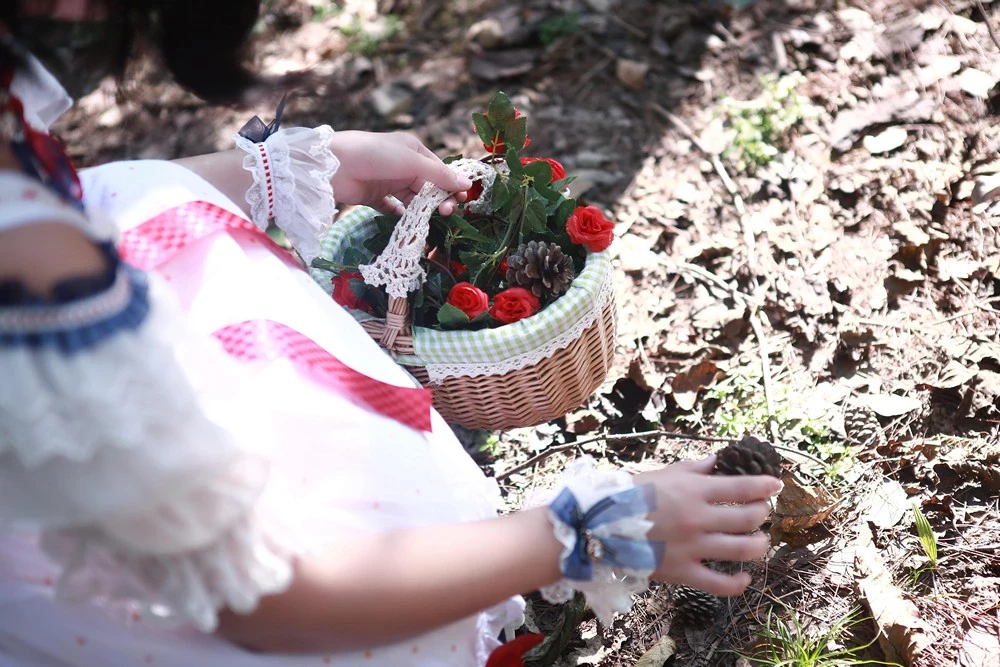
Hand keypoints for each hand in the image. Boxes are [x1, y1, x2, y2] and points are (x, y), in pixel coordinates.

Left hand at [328, 131, 471, 215]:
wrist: (333, 165)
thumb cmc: (374, 154)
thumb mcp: (411, 161)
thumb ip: (438, 175)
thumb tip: (467, 184)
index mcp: (413, 150)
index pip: (439, 170)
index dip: (451, 185)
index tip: (462, 200)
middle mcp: (402, 165)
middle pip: (428, 186)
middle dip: (439, 199)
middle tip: (447, 212)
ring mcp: (388, 182)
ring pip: (413, 199)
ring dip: (423, 208)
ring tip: (429, 218)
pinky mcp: (374, 197)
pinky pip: (393, 208)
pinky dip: (401, 215)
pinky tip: (408, 222)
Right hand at [636, 456, 780, 595]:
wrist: (599, 526)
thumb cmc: (631, 496)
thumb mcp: (664, 474)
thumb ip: (695, 469)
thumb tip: (719, 461)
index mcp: (694, 491)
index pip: (743, 486)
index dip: (766, 485)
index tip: (775, 485)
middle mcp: (698, 518)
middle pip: (750, 517)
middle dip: (762, 513)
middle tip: (761, 511)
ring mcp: (692, 547)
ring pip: (743, 549)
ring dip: (759, 544)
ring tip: (759, 540)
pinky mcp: (683, 572)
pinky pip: (720, 584)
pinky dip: (738, 583)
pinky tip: (744, 576)